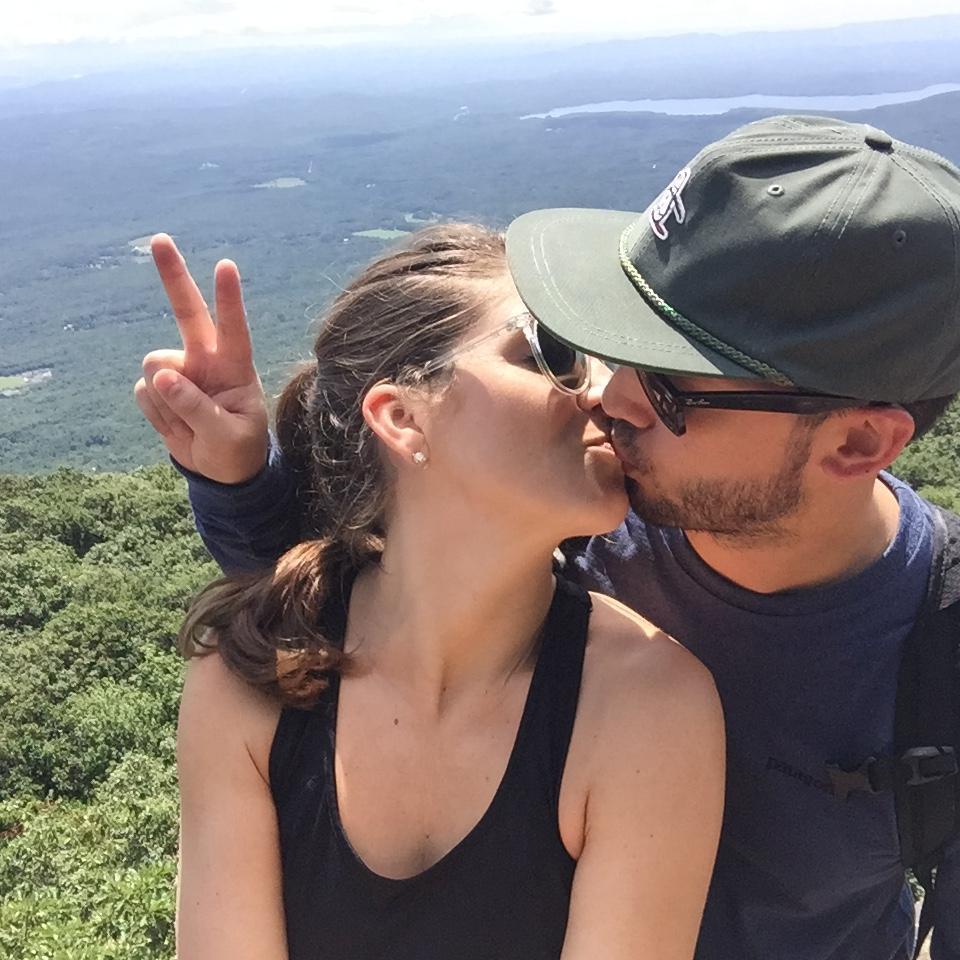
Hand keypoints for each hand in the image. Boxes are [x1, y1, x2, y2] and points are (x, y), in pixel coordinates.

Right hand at [134, 234, 269, 483]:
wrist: (221, 469)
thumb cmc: (237, 448)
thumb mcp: (226, 436)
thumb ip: (197, 407)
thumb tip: (160, 377)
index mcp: (236, 366)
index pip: (233, 328)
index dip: (229, 299)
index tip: (226, 266)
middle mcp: (206, 360)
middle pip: (187, 312)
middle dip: (173, 276)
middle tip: (160, 238)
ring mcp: (180, 371)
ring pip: (155, 368)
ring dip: (167, 402)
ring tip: (191, 423)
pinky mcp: (157, 386)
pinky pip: (144, 394)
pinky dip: (157, 415)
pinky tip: (177, 424)